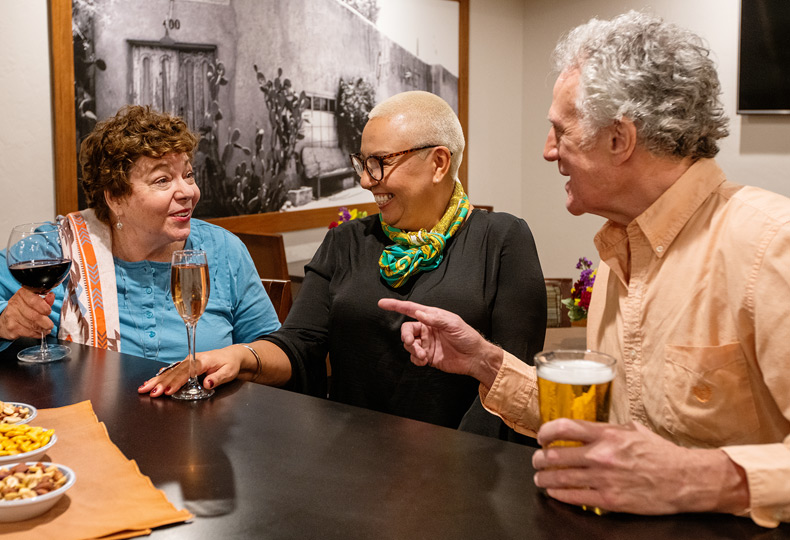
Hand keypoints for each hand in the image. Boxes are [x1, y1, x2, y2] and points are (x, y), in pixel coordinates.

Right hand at [0, 289, 54, 339]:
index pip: (34, 301)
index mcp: (22, 294)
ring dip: (42, 329)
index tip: (48, 312)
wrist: (6, 320)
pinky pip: (28, 332)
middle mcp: (15, 304)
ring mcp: (12, 316)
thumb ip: (45, 300)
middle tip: (50, 325)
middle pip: (34, 316)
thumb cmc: (23, 309)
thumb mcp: (34, 300)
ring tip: (45, 329)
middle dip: (46, 322)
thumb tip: (51, 297)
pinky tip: (38, 332)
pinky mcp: (11, 327)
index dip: (44, 308)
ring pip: (32, 325)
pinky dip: (37, 334)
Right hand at [138, 344, 247, 397]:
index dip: (176, 383)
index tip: (167, 391)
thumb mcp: (229, 372)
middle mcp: (192, 360)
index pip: (186, 373)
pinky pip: (171, 371)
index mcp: (202, 361)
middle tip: (150, 392)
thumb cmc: (230, 364)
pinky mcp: (185, 366)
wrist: (231, 356)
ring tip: (144, 388)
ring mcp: (187, 363)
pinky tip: (152, 381)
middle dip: (161, 383)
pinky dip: (160, 377)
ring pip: (170, 372)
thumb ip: (218, 378)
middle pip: (174, 372)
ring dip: (156, 380)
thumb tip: (207, 383)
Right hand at [377, 298, 502, 386]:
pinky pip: (414, 357)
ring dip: (412, 350)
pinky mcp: (427, 356)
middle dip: (405, 336)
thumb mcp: (453, 324)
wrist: (474, 358)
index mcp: (431, 317)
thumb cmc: (467, 337)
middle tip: (411, 342)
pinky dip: (416, 359)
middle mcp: (426, 329)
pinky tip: (424, 360)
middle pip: (406, 329)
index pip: (410, 309)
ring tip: (423, 355)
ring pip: (408, 345)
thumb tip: (418, 313)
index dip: (395, 306)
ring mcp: (426, 343)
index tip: (382, 303)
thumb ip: (435, 319)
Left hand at [532, 419, 749, 514]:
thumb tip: (586, 429)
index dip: (545, 431)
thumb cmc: (661, 454)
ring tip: (540, 477)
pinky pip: (574, 497)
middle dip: (540, 459)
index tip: (541, 436)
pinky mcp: (609, 500)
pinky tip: (554, 492)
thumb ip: (607, 430)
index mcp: (607, 435)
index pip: (564, 427)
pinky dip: (558, 494)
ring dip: (544, 478)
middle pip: (555, 455)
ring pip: (560, 478)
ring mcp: (603, 479)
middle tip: (537, 460)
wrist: (684, 480)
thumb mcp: (633, 430)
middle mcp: (601, 455)